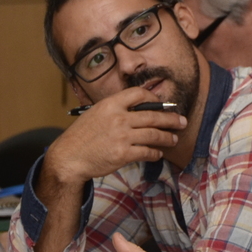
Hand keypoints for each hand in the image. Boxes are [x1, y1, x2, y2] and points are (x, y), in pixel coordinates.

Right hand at [43, 87, 186, 185]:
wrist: (69, 157)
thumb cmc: (81, 136)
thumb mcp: (95, 114)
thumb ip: (115, 110)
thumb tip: (137, 110)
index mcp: (110, 104)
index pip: (139, 94)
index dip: (154, 98)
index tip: (162, 104)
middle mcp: (118, 118)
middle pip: (153, 116)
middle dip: (171, 119)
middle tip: (182, 121)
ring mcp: (122, 136)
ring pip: (154, 135)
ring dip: (167, 137)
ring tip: (173, 139)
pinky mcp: (123, 154)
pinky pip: (147, 152)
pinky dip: (155, 153)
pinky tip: (158, 153)